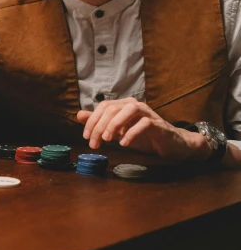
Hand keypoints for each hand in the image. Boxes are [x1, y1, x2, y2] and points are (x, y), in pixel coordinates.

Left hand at [76, 97, 208, 161]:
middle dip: (99, 126)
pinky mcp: (158, 124)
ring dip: (114, 125)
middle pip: (112, 109)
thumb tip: (78, 115)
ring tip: (107, 140)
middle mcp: (134, 104)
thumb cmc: (143, 136)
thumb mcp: (117, 131)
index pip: (103, 107)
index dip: (92, 121)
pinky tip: (124, 143)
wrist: (170, 144)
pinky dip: (131, 133)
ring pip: (128, 110)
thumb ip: (99, 123)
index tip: (86, 137)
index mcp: (123, 105)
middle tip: (94, 143)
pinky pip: (144, 124)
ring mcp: (148, 113)